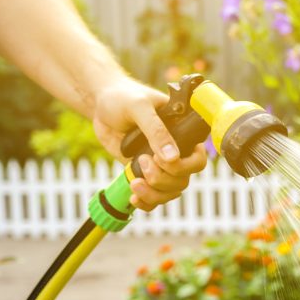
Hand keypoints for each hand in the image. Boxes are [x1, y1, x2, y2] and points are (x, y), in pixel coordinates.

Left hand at [92, 77, 207, 211]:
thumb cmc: (123, 98)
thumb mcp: (139, 107)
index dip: (184, 166)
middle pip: (183, 180)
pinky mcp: (145, 173)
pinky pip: (154, 196)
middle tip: (142, 161)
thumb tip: (172, 158)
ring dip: (154, 194)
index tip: (160, 159)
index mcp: (182, 133)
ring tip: (134, 183)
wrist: (101, 105)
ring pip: (170, 192)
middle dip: (163, 179)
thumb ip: (156, 131)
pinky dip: (146, 202)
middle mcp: (175, 151)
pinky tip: (134, 197)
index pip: (197, 159)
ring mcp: (160, 165)